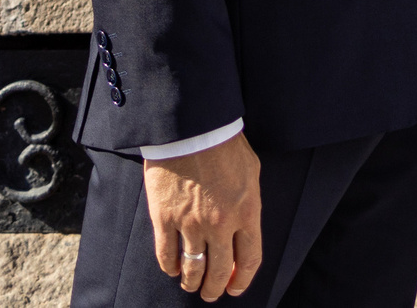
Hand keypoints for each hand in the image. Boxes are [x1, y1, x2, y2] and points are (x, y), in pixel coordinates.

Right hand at [143, 132, 262, 301]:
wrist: (192, 126)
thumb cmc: (224, 144)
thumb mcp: (251, 173)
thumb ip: (249, 205)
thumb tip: (245, 230)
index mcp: (247, 212)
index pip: (249, 259)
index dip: (242, 280)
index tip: (235, 287)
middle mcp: (220, 224)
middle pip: (219, 271)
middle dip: (216, 288)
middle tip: (212, 293)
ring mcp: (190, 223)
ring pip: (192, 268)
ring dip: (192, 283)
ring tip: (192, 286)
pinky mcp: (164, 218)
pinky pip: (166, 254)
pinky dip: (170, 267)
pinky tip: (172, 269)